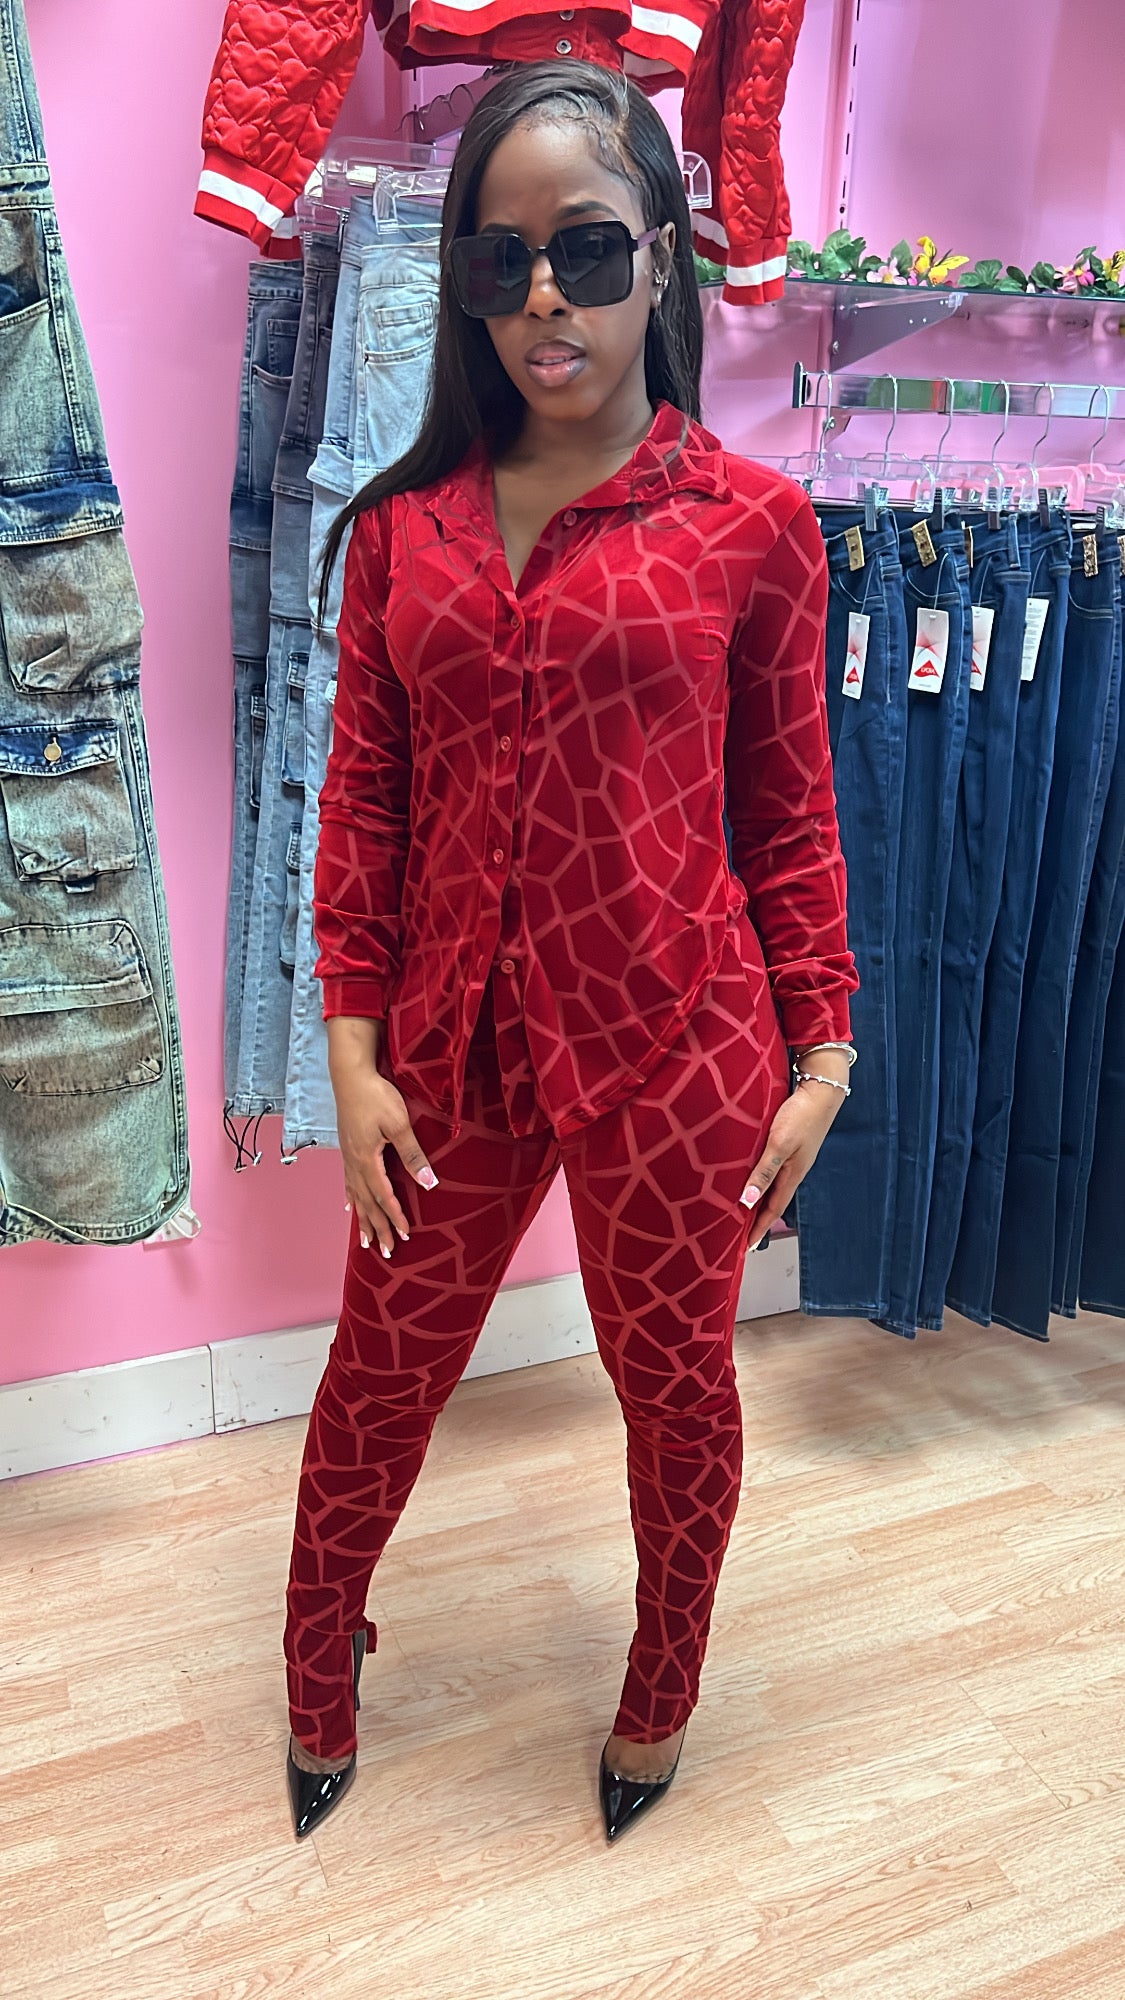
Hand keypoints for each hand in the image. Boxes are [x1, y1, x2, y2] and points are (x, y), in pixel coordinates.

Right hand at [327, 1017, 436, 1258]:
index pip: (384, 1196)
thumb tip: (428, 1182)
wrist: (350, 1074)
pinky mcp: (347, 1147)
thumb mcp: (398, 1124)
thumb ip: (413, 1154)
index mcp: (367, 1160)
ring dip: (363, 1219)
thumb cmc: (375, 1095)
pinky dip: (351, 1197)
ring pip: (356, 1195)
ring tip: (366, 1241)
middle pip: (367, 1203)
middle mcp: (354, 1163)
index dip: (394, 1217)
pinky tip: (349, 1205)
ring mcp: (348, 1156)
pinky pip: (348, 1181)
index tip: (405, 1236)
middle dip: (378, 1228)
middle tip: (387, 1252)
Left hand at [741, 1059, 849, 1250]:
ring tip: (742, 1210)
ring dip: (758, 1199)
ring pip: (772, 1185)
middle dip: (757, 1219)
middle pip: (772, 1200)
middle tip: (740, 1233)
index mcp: (792, 1175)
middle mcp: (793, 1170)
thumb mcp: (779, 1145)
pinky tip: (752, 1176)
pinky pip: (772, 1169)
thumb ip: (764, 1172)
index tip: (746, 1246)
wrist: (821, 1089)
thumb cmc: (801, 1115)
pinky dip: (761, 1179)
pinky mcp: (790, 1144)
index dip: (758, 1228)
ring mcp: (793, 1157)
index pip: (772, 1209)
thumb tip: (747, 1200)